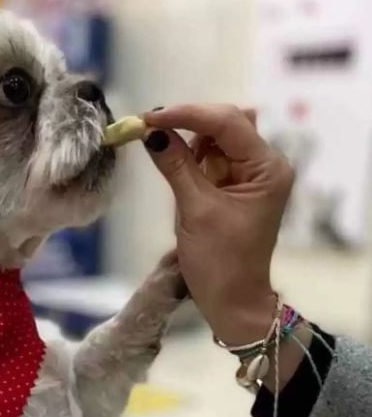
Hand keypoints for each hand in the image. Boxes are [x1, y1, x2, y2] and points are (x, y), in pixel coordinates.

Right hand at [141, 104, 294, 345]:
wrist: (231, 302)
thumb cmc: (220, 263)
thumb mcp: (195, 211)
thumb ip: (176, 166)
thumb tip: (151, 133)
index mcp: (267, 169)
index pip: (228, 123)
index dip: (187, 115)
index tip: (149, 118)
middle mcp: (264, 165)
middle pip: (227, 123)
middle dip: (189, 123)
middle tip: (149, 128)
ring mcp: (250, 175)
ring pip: (218, 138)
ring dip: (189, 140)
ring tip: (162, 151)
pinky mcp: (235, 187)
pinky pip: (212, 159)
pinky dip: (191, 157)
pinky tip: (175, 164)